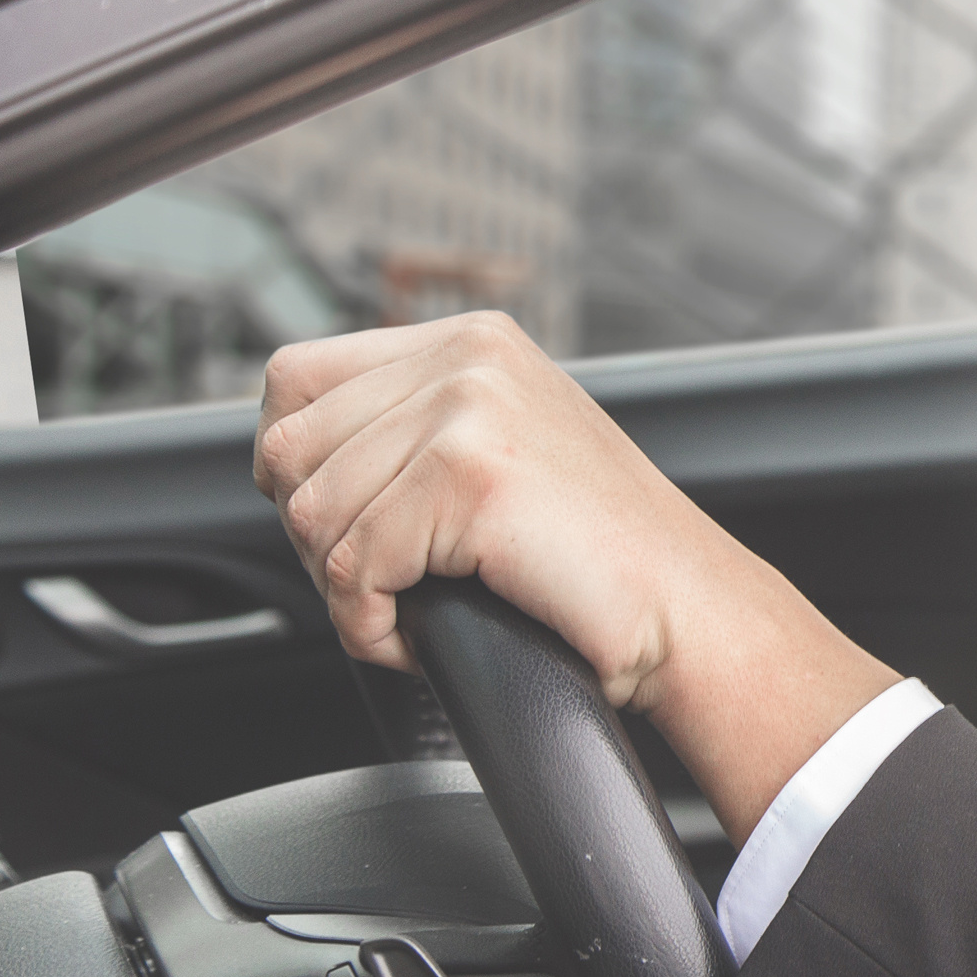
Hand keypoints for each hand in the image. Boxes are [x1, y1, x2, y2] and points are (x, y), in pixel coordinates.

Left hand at [256, 314, 898, 839]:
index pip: (294, 378)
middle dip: (318, 538)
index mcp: (472, 342)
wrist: (690, 613)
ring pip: (312, 515)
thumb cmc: (605, 560)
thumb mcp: (506, 454)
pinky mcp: (469, 476)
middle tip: (388, 581)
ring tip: (414, 608)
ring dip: (347, 589)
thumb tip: (290, 465)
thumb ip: (415, 431)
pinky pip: (352, 569)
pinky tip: (422, 634)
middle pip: (286, 449)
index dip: (298, 467)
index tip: (346, 522)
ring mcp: (468, 409)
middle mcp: (466, 357)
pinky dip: (372, 626)